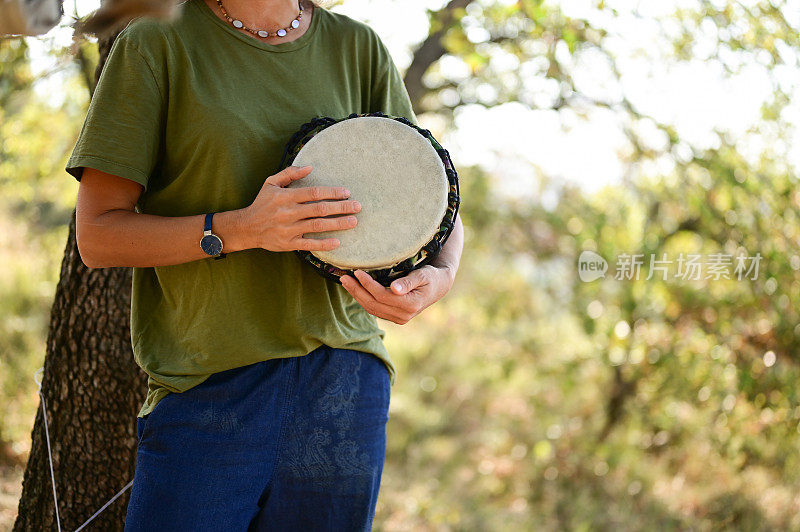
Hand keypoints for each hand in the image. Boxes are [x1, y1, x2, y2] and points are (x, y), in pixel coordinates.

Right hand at [241, 165, 360, 251]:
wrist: (247, 227)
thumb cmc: (262, 203)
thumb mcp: (271, 183)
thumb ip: (290, 173)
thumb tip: (310, 167)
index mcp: (285, 197)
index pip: (313, 193)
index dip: (331, 193)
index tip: (346, 193)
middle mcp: (288, 213)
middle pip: (319, 209)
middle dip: (341, 208)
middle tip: (357, 207)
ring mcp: (288, 229)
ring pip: (317, 226)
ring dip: (337, 224)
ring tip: (353, 221)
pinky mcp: (288, 243)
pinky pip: (308, 244)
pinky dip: (323, 244)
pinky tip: (337, 242)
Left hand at [340, 265, 454, 324]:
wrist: (439, 287)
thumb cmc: (431, 277)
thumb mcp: (423, 275)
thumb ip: (408, 282)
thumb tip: (394, 289)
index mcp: (410, 305)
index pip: (382, 295)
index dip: (368, 284)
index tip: (357, 272)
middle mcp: (403, 316)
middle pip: (373, 304)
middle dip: (357, 290)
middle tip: (344, 277)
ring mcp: (398, 319)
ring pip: (371, 309)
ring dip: (357, 296)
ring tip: (346, 282)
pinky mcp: (394, 317)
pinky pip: (374, 310)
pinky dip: (363, 300)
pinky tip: (356, 290)